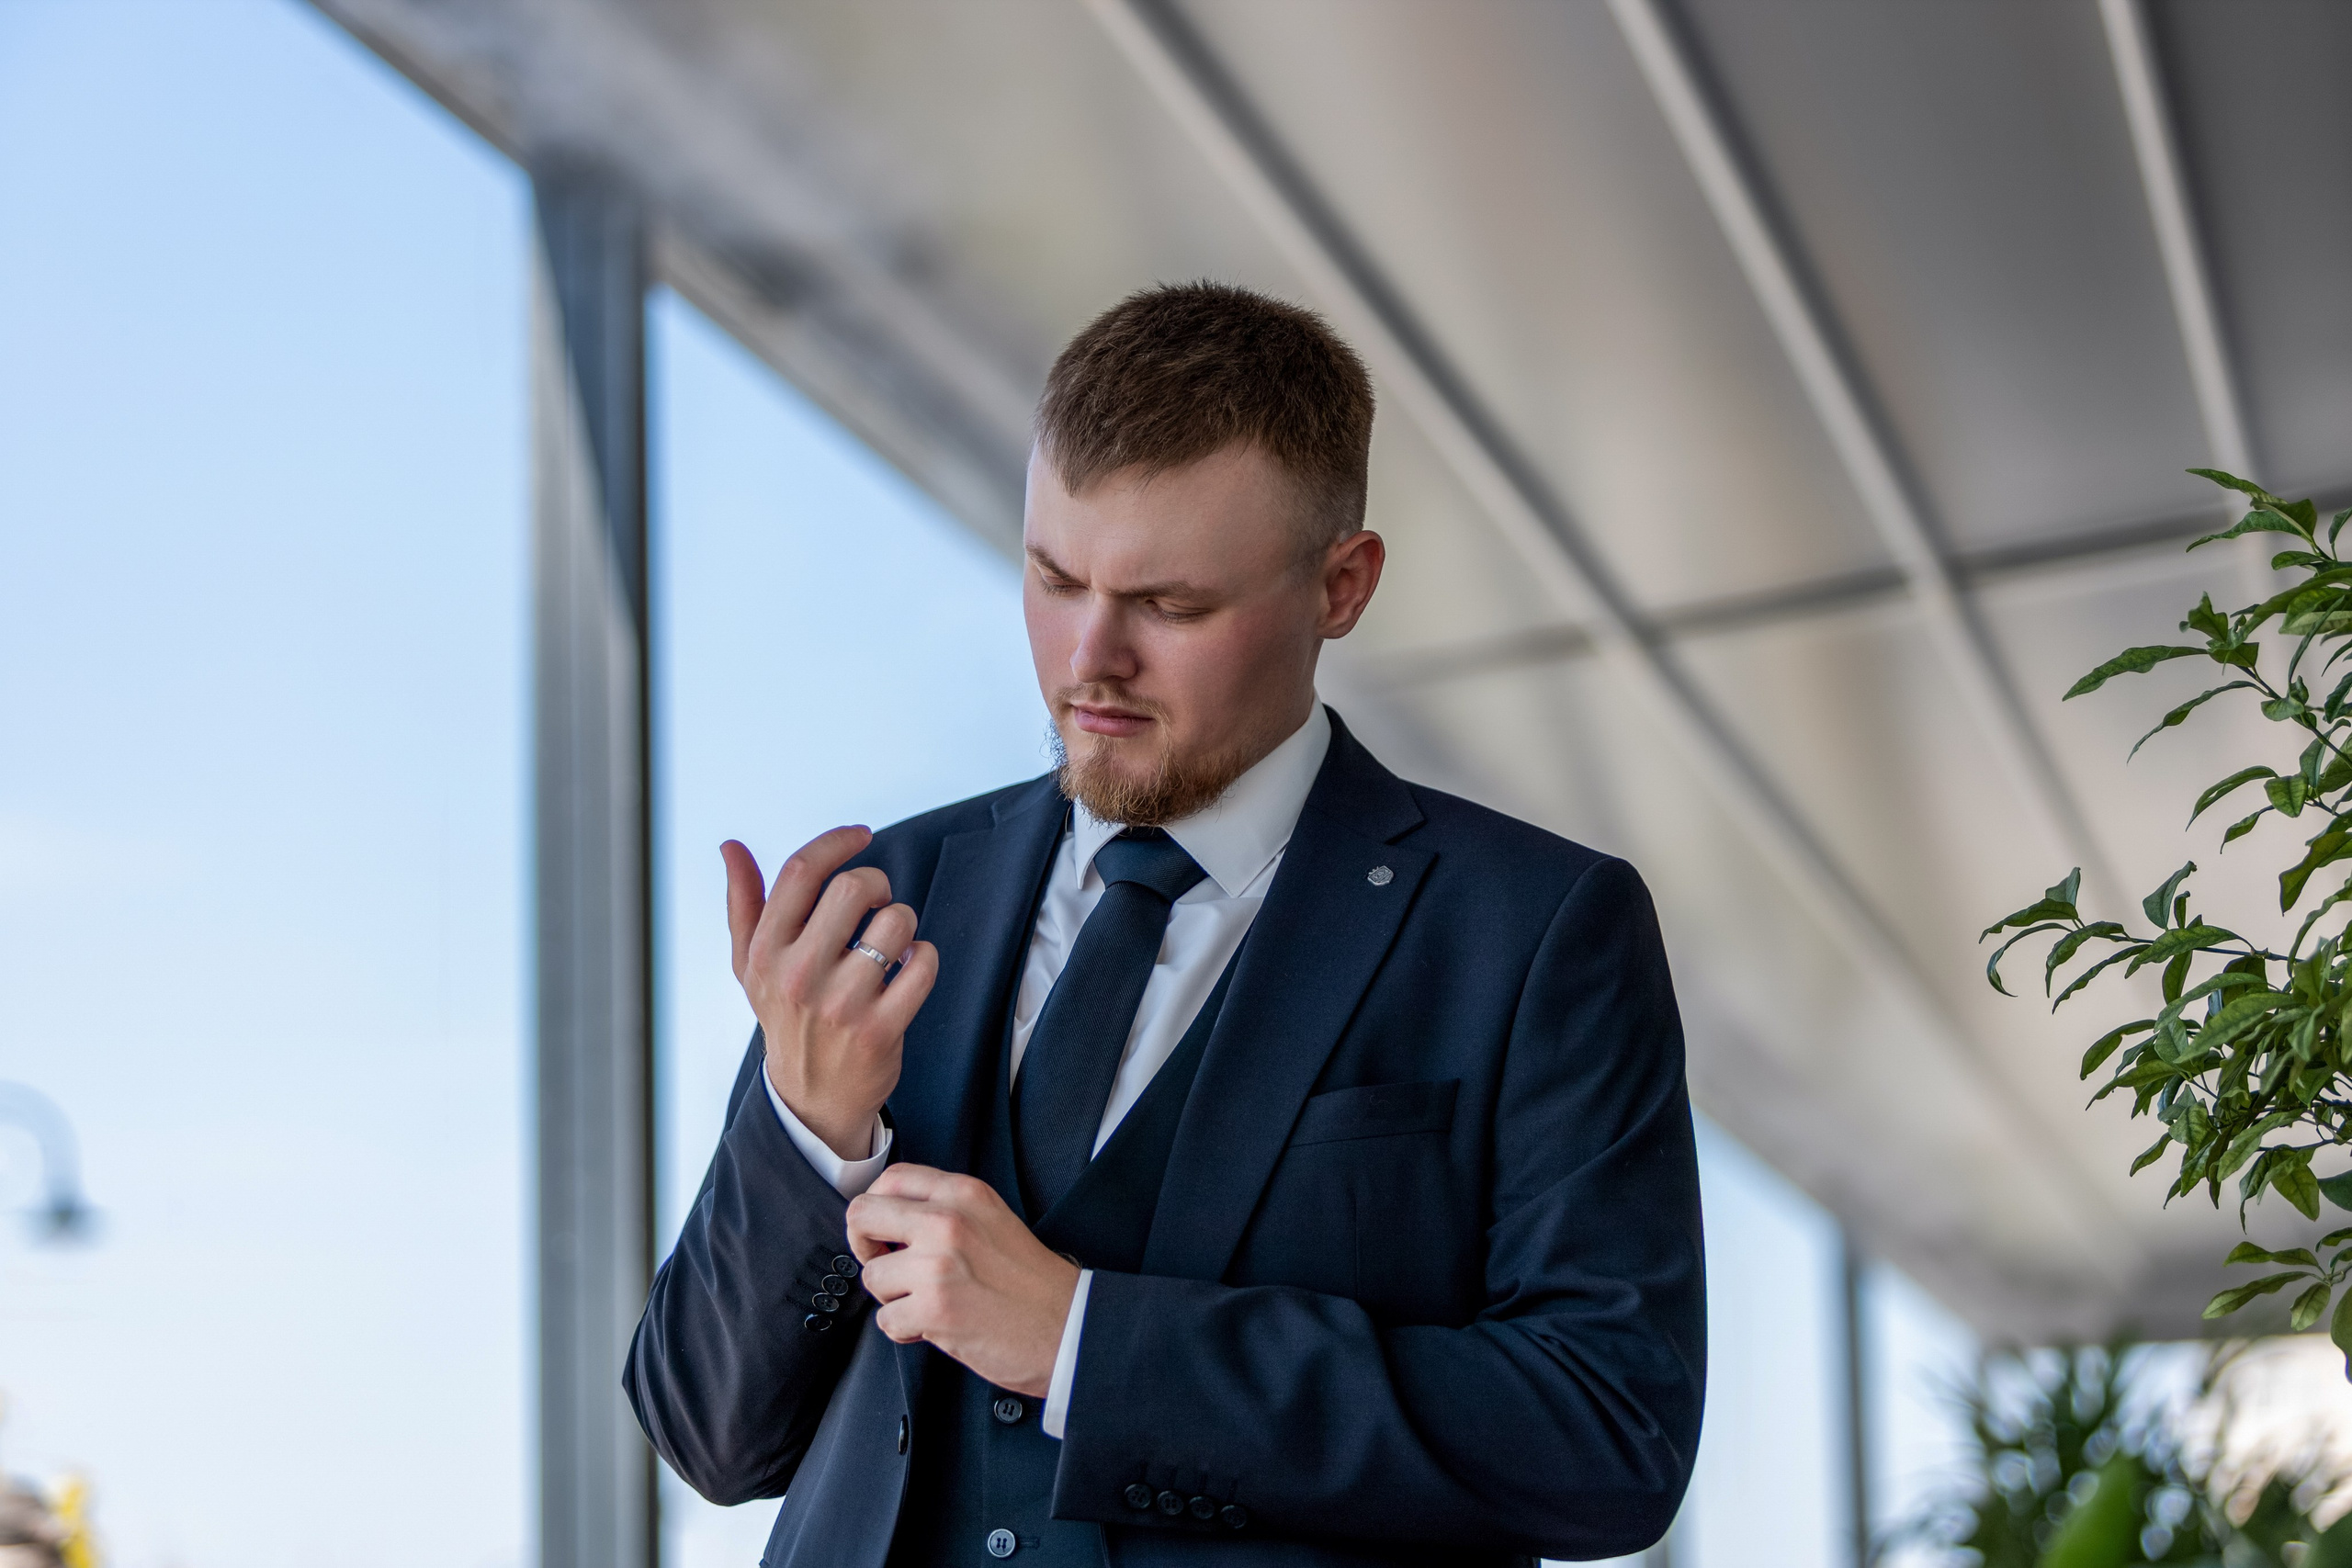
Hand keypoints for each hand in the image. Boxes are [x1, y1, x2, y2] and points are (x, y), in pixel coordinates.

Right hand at [723, 827, 938, 1160]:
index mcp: (765, 952)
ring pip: (897, 922)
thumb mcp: (752, 964)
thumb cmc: (786, 1016)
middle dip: (877, 884)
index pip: (800, 872)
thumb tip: (730, 847)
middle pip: (854, 887)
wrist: (810, 1098)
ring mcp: (842, 1004)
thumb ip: (743, 903)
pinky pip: (923, 964)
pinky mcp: (881, 1028)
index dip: (837, 842)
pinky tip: (909, 966)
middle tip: (876, 904)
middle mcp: (799, 976)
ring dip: (904, 923)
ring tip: (892, 941)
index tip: (861, 836)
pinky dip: (925, 956)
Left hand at [848, 1164, 1080, 1396]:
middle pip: (862, 1214)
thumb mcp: (991, 1220)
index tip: (885, 1232)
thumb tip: (890, 1221)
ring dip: (892, 1298)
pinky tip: (934, 1326)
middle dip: (864, 1246)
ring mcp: (938, 1264)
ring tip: (926, 1304)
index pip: (891, 1178)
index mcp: (964, 1193)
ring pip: (872, 1276)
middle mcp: (947, 1220)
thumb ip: (945, 1210)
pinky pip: (886, 1319)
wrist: (1068, 1326)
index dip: (877, 1208)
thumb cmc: (1032, 1282)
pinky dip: (905, 1330)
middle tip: (888, 1266)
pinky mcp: (935, 1308)